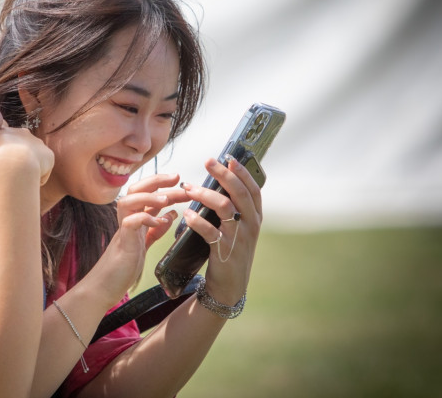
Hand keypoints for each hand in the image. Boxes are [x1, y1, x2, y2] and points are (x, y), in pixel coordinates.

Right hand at [0, 123, 53, 184]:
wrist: (12, 163)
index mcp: (4, 131)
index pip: (5, 139)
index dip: (4, 152)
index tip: (1, 162)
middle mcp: (22, 133)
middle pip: (22, 146)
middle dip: (19, 157)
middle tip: (12, 171)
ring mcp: (38, 143)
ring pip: (34, 157)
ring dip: (30, 167)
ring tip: (22, 179)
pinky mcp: (49, 154)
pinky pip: (43, 169)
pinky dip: (38, 177)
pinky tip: (30, 181)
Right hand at [86, 173, 188, 307]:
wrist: (105, 287)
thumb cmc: (122, 267)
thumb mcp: (144, 244)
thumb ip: (156, 229)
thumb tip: (171, 214)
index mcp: (134, 219)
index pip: (145, 192)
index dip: (161, 183)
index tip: (178, 178)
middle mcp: (127, 220)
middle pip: (136, 190)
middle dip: (156, 180)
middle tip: (177, 177)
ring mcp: (123, 231)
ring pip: (128, 201)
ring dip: (148, 197)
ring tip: (166, 199)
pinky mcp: (123, 244)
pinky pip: (130, 223)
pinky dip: (145, 219)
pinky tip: (159, 222)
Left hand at [179, 156, 262, 303]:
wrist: (230, 285)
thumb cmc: (229, 250)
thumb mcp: (237, 227)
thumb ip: (233, 206)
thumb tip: (219, 180)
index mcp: (255, 216)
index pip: (253, 188)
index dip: (242, 172)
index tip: (229, 157)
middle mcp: (251, 224)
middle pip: (239, 193)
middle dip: (223, 174)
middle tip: (208, 162)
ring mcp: (239, 238)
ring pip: (225, 208)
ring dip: (206, 195)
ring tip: (189, 188)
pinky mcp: (225, 251)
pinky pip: (211, 232)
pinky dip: (197, 221)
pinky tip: (186, 215)